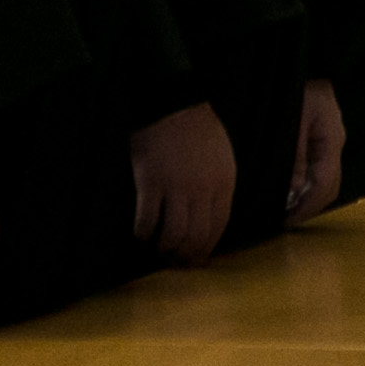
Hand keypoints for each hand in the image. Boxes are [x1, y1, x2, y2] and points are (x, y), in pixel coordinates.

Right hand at [128, 103, 234, 266]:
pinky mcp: (151, 183)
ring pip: (173, 236)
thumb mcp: (222, 159)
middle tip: (174, 261)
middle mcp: (203, 191)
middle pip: (196, 237)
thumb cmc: (198, 129)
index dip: (205, 249)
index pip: (218, 229)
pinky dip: (143, 232)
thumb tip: (209, 220)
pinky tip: (141, 233)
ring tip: (157, 249)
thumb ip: (219, 188)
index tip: (196, 259)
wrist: (174, 104)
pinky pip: (148, 221)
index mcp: (224, 184)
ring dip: (164, 249)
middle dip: (185, 256)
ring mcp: (176, 188)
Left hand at [291, 80, 347, 221]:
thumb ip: (293, 159)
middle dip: (310, 205)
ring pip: (328, 176)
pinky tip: (291, 187)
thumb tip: (294, 192)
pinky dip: (309, 181)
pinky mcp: (323, 132)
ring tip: (287, 207)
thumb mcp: (287, 124)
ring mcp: (332, 133)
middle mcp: (336, 135)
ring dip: (310, 195)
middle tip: (286, 219)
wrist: (284, 65)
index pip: (326, 182)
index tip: (287, 220)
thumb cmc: (283, 89)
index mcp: (331, 133)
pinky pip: (321, 164)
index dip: (307, 206)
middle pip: (332, 183)